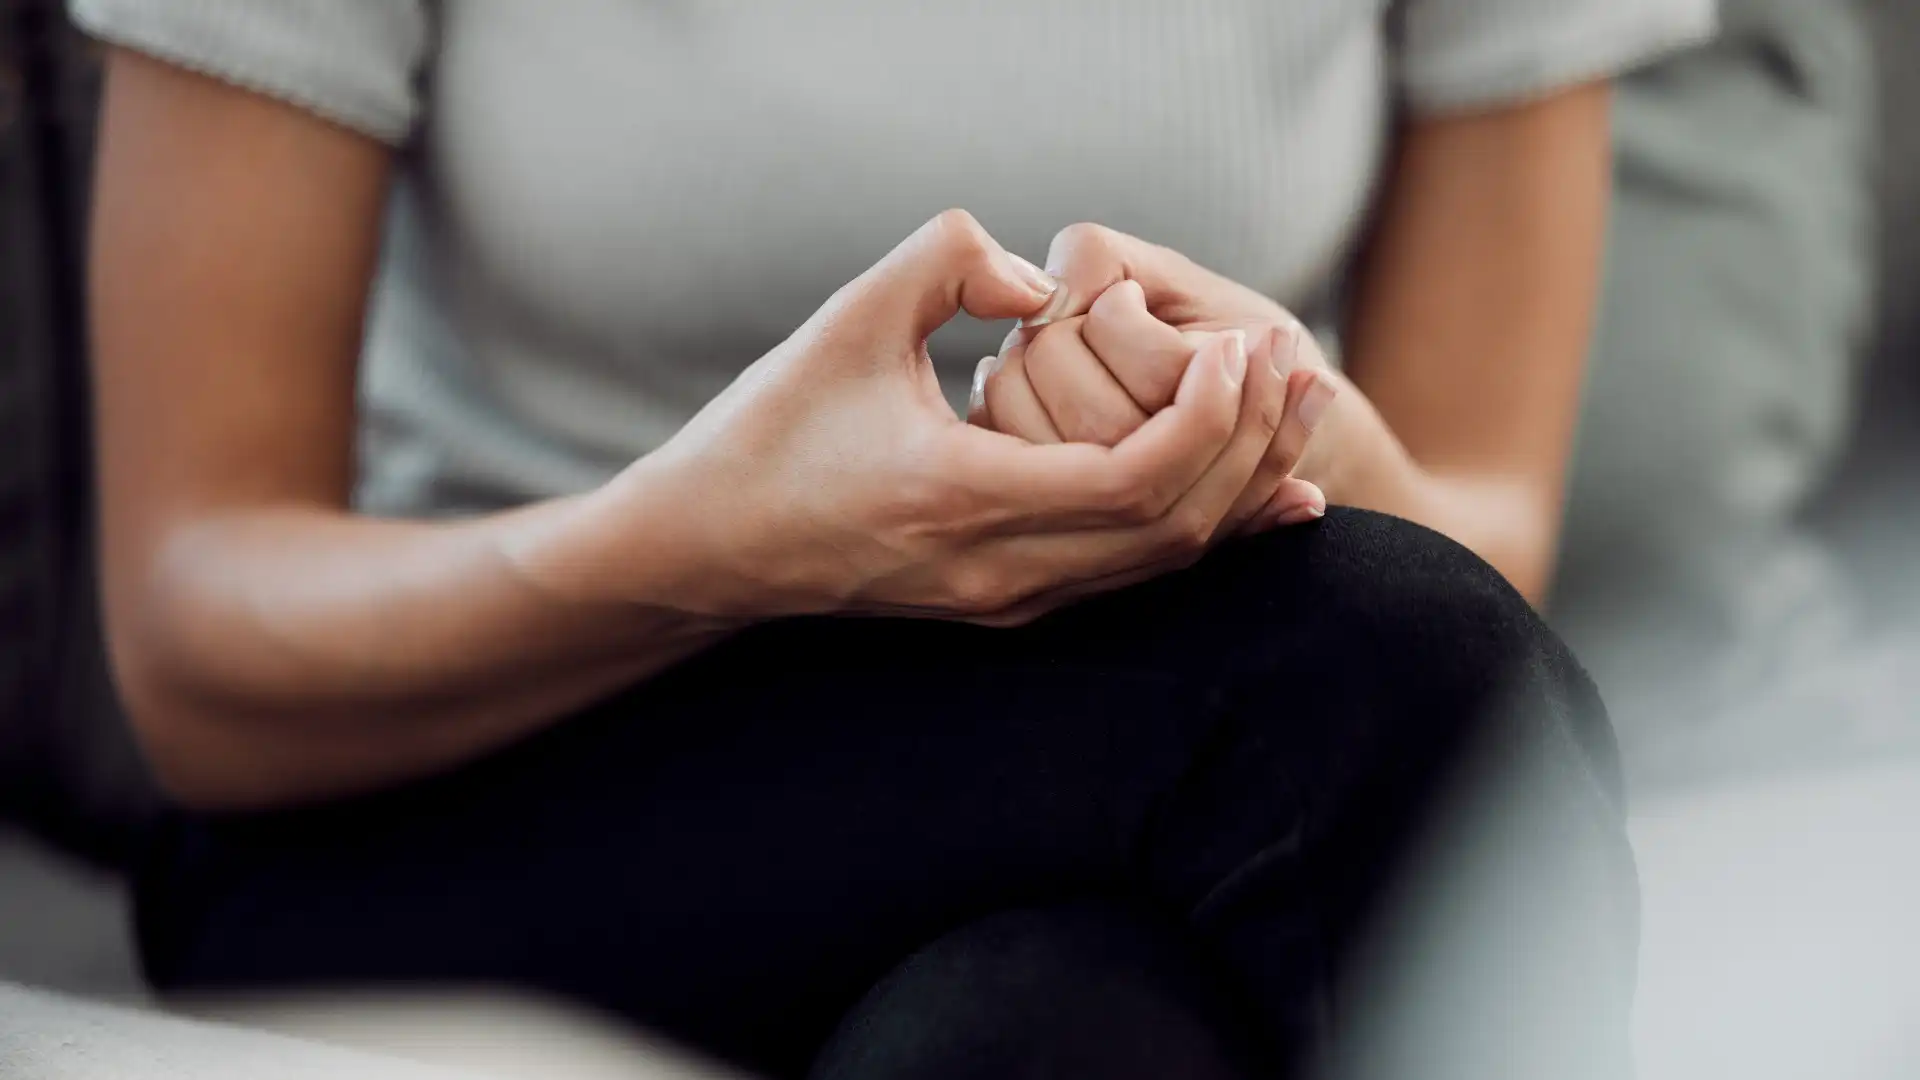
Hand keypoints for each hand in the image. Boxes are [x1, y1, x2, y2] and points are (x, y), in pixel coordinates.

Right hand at [543, 212, 1290, 625]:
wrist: (709, 549)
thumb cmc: (770, 429)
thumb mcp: (848, 318)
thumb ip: (950, 261)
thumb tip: (1050, 280)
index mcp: (962, 498)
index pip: (1136, 478)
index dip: (1209, 414)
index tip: (1238, 345)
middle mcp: (999, 571)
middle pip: (1174, 527)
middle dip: (1253, 444)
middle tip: (1297, 363)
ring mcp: (1008, 601)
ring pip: (1163, 562)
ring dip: (1240, 486)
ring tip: (1296, 411)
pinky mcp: (1008, 606)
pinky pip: (1134, 576)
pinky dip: (1204, 530)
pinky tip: (1263, 496)